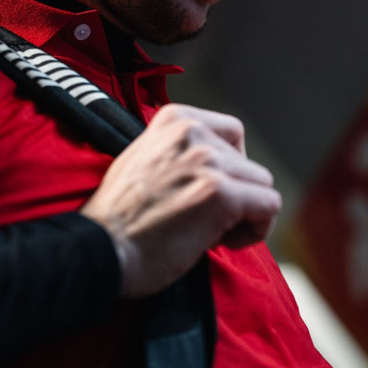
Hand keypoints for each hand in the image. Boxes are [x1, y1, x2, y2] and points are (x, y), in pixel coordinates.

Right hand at [80, 103, 280, 297]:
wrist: (98, 247)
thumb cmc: (118, 216)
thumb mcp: (143, 158)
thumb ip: (178, 151)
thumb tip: (217, 164)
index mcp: (174, 119)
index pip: (232, 134)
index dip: (229, 167)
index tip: (205, 191)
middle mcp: (192, 133)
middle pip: (249, 164)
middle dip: (235, 195)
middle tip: (202, 220)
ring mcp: (207, 163)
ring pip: (262, 185)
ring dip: (244, 214)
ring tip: (209, 232)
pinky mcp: (220, 195)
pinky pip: (269, 207)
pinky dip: (255, 231)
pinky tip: (220, 242)